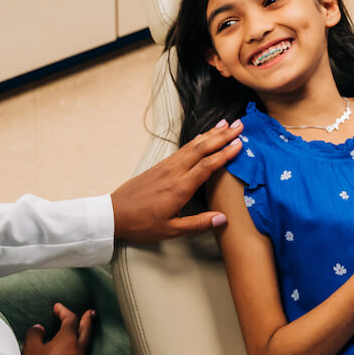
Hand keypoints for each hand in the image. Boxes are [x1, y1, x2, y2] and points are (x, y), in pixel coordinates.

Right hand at [22, 303, 94, 354]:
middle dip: (87, 319)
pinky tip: (75, 347)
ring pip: (85, 341)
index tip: (57, 307)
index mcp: (68, 339)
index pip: (70, 320)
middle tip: (90, 312)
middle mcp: (77, 348)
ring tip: (85, 327)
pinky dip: (80, 343)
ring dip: (85, 331)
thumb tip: (39, 328)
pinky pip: (81, 351)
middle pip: (85, 329)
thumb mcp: (31, 349)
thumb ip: (35, 334)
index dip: (64, 311)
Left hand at [110, 119, 243, 242]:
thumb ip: (197, 224)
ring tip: (225, 124)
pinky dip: (196, 141)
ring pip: (192, 146)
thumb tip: (222, 218)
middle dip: (221, 136)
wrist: (113, 214)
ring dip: (210, 134)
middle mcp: (174, 172)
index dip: (225, 153)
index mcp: (179, 188)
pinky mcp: (159, 166)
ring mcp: (165, 167)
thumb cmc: (141, 224)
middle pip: (202, 149)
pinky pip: (182, 149)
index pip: (207, 165)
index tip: (240, 143)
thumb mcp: (170, 230)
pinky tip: (202, 137)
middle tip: (239, 125)